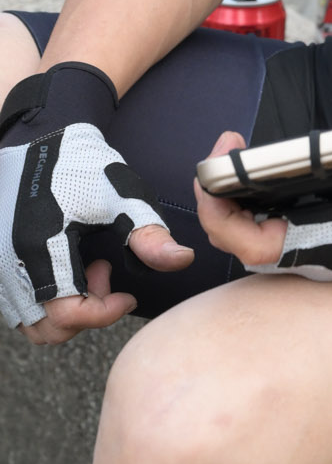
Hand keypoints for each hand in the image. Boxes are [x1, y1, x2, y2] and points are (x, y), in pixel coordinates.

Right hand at [1, 65, 192, 338]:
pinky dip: (48, 298)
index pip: (67, 314)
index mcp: (40, 249)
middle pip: (46, 327)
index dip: (104, 312)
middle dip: (86, 313)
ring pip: (30, 319)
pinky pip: (22, 302)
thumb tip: (181, 260)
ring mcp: (1, 266)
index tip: (129, 295)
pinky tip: (69, 265)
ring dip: (65, 310)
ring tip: (88, 270)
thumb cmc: (79, 162)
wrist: (42, 136)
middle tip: (108, 276)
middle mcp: (11, 265)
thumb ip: (147, 231)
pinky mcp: (0, 260)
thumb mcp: (119, 193)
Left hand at [198, 46, 331, 284]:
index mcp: (331, 241)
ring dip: (241, 204)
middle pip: (244, 242)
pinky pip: (283, 233)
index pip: (249, 242)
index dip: (219, 206)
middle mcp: (320, 257)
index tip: (222, 154)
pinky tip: (277, 173)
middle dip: (222, 199)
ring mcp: (325, 255)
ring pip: (261, 240)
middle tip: (228, 147)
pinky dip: (267, 207)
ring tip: (243, 156)